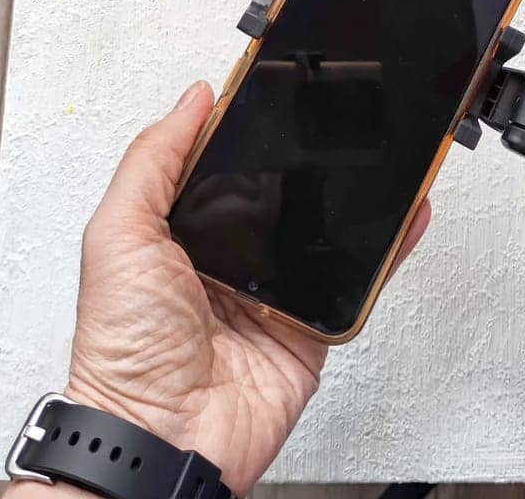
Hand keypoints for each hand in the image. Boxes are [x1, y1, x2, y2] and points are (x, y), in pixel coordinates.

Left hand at [7, 80, 429, 496]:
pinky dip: (389, 246)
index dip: (246, 129)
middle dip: (307, 160)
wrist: (164, 433)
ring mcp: (275, 289)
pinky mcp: (313, 321)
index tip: (273, 92)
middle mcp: (228, 257)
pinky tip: (406, 211)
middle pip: (280, 192)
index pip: (222, 164)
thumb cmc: (124, 351)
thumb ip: (152, 162)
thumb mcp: (118, 235)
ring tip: (381, 153)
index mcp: (179, 231)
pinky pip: (359, 275)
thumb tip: (190, 101)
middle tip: (335, 121)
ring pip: (326, 229)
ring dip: (355, 196)